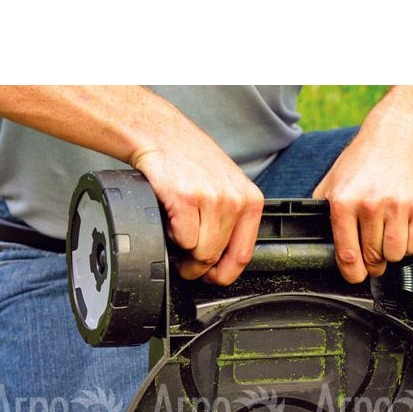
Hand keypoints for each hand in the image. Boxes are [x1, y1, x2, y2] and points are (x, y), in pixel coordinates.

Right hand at [132, 124, 263, 285]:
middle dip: (197, 266)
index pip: (243, 255)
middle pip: (216, 256)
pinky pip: (182, 241)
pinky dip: (171, 236)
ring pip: (200, 252)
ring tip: (177, 233)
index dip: (223, 274)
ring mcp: (213, 199)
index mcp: (251, 200)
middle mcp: (236, 200)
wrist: (161, 134)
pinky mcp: (186, 199)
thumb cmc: (190, 162)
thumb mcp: (226, 187)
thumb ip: (232, 220)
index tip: (211, 277)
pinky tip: (170, 219)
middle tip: (184, 260)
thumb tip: (222, 261)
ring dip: (183, 251)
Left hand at [313, 126, 412, 282]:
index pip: (348, 254)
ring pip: (396, 255)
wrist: (396, 136)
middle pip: (374, 258)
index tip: (355, 276)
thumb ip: (324, 213)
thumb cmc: (362, 162)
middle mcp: (370, 204)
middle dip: (373, 264)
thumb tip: (320, 244)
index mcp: (344, 202)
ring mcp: (397, 205)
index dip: (352, 273)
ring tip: (386, 240)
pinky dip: (410, 245)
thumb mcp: (331, 184)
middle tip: (372, 258)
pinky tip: (402, 231)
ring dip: (391, 254)